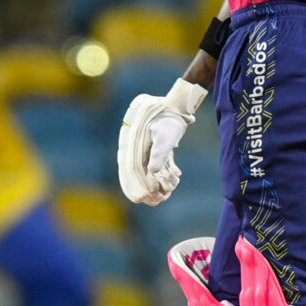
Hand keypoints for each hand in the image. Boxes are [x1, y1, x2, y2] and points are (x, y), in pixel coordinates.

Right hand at [117, 78, 207, 206]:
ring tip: (170, 189)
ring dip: (157, 184)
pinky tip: (174, 178)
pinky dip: (163, 175)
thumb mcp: (165, 137)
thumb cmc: (169, 120)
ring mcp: (143, 150)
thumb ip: (159, 153)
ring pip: (146, 173)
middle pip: (136, 176)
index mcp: (131, 146)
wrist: (176, 106)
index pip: (129, 172)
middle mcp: (133, 149)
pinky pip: (155, 167)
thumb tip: (152, 172)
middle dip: (148, 189)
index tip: (146, 197)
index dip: (137, 187)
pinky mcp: (153, 150)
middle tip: (159, 199)